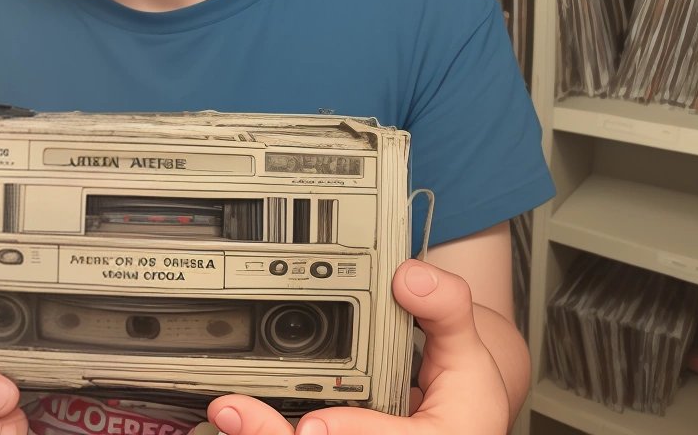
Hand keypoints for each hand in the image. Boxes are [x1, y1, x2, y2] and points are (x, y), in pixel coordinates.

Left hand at [207, 259, 509, 434]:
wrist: (458, 412)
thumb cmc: (462, 388)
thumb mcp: (470, 344)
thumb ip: (446, 306)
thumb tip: (407, 279)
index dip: (352, 434)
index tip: (313, 424)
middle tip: (237, 412)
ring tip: (227, 411)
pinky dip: (267, 429)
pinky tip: (237, 414)